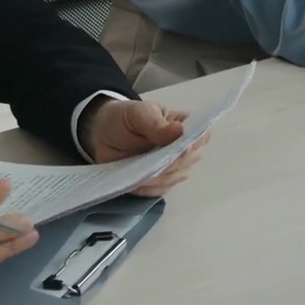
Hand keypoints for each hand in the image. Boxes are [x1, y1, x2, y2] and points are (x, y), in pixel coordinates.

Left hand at [79, 97, 208, 195]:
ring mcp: (172, 168)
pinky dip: (148, 188)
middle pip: (187, 161)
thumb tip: (180, 131)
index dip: (192, 144)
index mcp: (184, 126)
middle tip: (148, 159)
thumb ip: (157, 125)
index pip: (201, 136)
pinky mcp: (158, 183)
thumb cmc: (126, 118)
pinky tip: (136, 179)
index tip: (178, 149)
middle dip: (169, 163)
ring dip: (156, 177)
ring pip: (173, 178)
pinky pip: (159, 190)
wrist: (104, 133)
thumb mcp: (139, 114)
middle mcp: (183, 150)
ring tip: (137, 168)